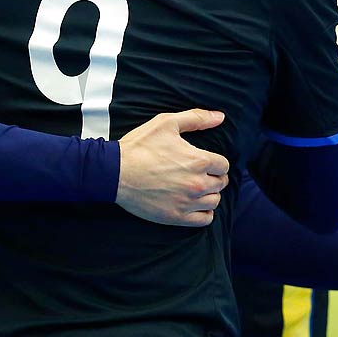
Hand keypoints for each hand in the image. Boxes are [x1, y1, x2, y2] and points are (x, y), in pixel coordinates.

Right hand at [115, 109, 227, 226]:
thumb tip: (220, 117)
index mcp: (199, 161)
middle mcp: (197, 183)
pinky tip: (194, 205)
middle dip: (214, 178)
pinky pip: (204, 219)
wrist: (114, 172)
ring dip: (209, 195)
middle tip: (200, 175)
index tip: (206, 163)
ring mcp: (187, 202)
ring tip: (196, 189)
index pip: (223, 165)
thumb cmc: (139, 147)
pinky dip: (204, 213)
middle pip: (221, 184)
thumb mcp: (166, 123)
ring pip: (214, 201)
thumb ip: (196, 118)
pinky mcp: (176, 217)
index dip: (216, 163)